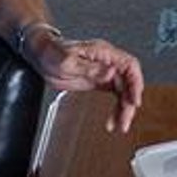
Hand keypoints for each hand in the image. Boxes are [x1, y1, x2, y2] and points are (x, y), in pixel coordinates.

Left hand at [31, 34, 145, 132]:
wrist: (40, 54)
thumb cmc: (52, 51)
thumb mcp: (68, 61)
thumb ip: (90, 68)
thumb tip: (111, 72)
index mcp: (103, 53)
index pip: (129, 65)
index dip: (136, 82)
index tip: (134, 100)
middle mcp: (106, 62)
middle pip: (129, 81)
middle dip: (130, 101)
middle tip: (125, 120)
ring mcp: (103, 72)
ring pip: (123, 91)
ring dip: (124, 108)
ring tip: (120, 125)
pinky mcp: (98, 81)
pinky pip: (114, 95)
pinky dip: (116, 108)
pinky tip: (113, 119)